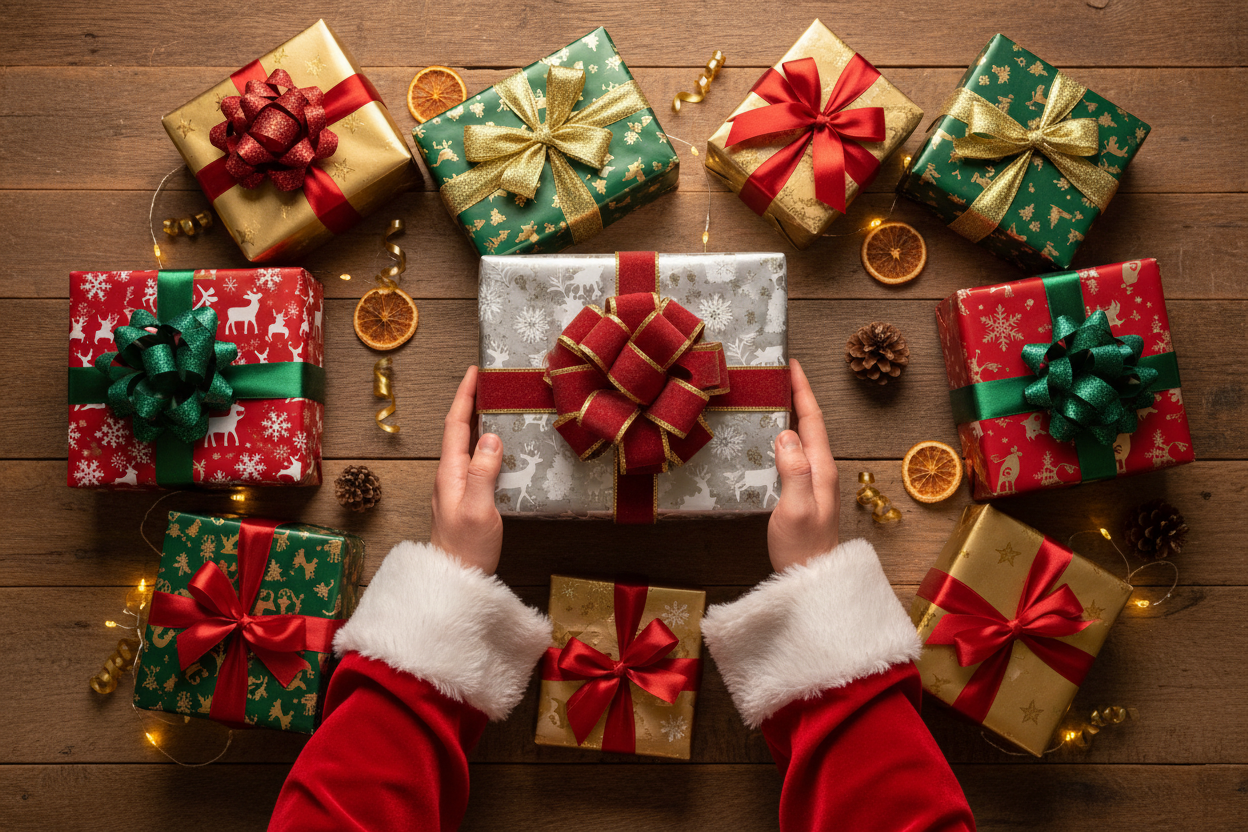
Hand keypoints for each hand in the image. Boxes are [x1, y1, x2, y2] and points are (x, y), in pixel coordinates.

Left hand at [430, 366, 503, 573]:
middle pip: (459, 431)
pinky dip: (487, 447)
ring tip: (496, 407)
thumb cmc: (466, 549)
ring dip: (479, 424)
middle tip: (489, 383)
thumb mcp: (478, 509)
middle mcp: (450, 476)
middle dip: (472, 403)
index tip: (474, 372)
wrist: (457, 582)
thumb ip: (483, 472)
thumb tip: (490, 437)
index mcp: (450, 474)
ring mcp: (457, 488)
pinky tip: (501, 449)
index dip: (465, 397)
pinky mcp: (468, 499)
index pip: (456, 425)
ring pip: (468, 446)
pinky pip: (477, 463)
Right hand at [767, 358, 839, 571]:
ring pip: (802, 438)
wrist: (812, 582)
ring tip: (772, 398)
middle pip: (809, 424)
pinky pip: (794, 454)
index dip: (802, 391)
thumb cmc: (803, 549)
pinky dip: (782, 437)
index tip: (792, 365)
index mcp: (821, 469)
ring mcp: (814, 483)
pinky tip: (770, 439)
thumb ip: (794, 471)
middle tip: (778, 374)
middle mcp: (821, 471)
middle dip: (796, 396)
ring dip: (790, 415)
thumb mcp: (796, 509)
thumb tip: (785, 434)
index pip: (812, 420)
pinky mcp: (803, 493)